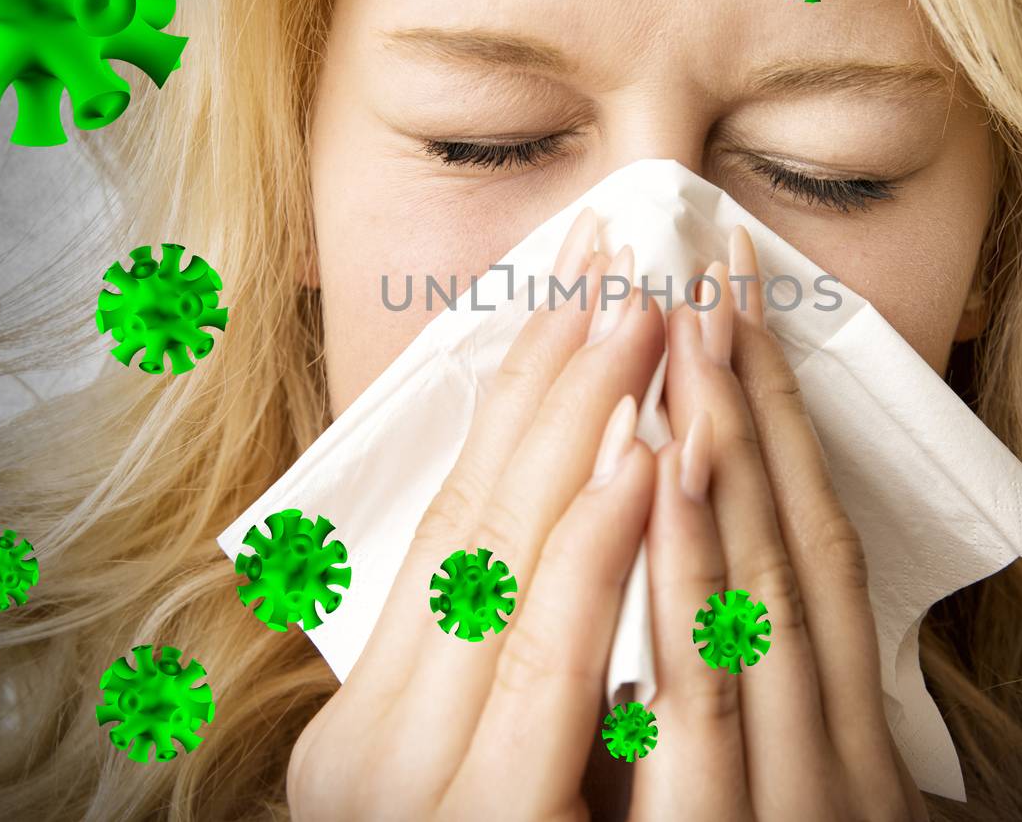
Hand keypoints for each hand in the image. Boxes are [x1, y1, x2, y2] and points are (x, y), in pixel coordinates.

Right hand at [288, 210, 666, 820]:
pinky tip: (651, 462)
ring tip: (642, 312)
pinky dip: (602, 558)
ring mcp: (433, 795)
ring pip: (518, 575)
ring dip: (590, 430)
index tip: (570, 292)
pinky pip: (560, 677)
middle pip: (481, 524)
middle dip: (559, 379)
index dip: (521, 400)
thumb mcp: (472, 785)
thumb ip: (498, 685)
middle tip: (617, 254)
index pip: (455, 526)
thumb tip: (562, 546)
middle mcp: (379, 756)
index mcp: (370, 733)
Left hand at [632, 226, 927, 821]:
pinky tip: (659, 469)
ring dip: (725, 444)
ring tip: (685, 324)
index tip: (739, 309)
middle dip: (752, 398)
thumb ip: (747, 706)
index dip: (784, 419)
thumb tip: (693, 571)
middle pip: (798, 539)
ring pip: (764, 591)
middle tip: (712, 268)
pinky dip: (685, 575)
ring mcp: (801, 798)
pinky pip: (704, 694)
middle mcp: (841, 753)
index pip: (819, 546)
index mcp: (849, 738)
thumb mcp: (777, 799)